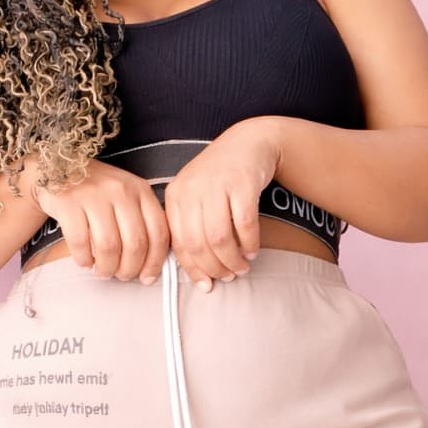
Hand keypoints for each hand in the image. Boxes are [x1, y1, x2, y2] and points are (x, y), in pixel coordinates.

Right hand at [28, 157, 170, 284]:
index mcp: (140, 190)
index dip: (155, 262)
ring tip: (103, 271)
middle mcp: (120, 190)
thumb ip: (143, 221)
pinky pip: (80, 242)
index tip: (147, 278)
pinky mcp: (68, 202)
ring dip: (107, 268)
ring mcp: (93, 194)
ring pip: (109, 246)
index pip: (158, 232)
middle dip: (129, 269)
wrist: (57, 170)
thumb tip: (153, 264)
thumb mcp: (127, 196)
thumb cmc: (97, 191)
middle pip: (135, 243)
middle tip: (121, 276)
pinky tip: (85, 261)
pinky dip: (84, 259)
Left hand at [163, 118, 282, 291]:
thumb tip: (198, 271)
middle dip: (214, 268)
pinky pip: (244, 224)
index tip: (206, 284)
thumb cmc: (221, 177)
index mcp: (175, 195)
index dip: (192, 269)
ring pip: (219, 238)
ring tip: (241, 267)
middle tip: (228, 277)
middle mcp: (192, 189)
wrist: (249, 142)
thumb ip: (191, 227)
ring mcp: (216, 185)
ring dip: (232, 259)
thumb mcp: (197, 197)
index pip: (178, 242)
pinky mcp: (242, 183)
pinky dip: (249, 243)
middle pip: (198, 243)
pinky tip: (252, 251)